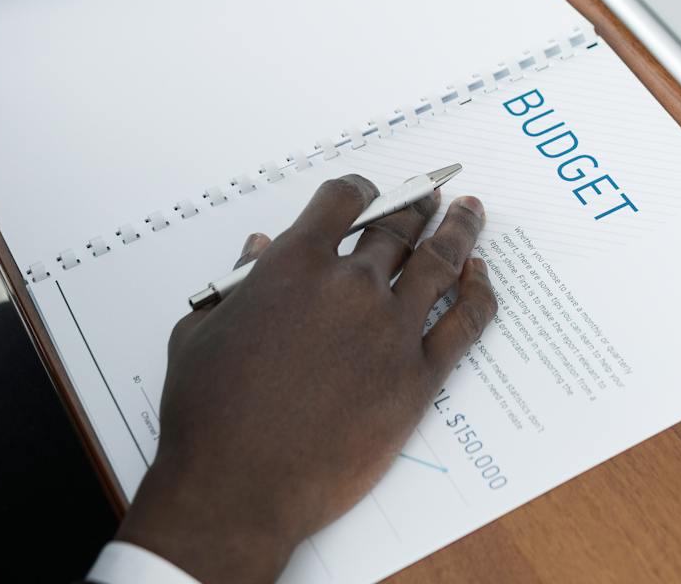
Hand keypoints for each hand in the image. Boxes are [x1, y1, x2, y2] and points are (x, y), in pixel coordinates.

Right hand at [116, 177, 496, 583]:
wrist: (238, 489)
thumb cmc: (207, 416)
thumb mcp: (199, 332)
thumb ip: (234, 281)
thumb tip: (257, 247)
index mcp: (293, 264)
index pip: (342, 201)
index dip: (361, 190)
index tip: (370, 193)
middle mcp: (349, 285)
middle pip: (397, 226)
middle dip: (417, 204)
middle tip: (434, 195)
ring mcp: (389, 329)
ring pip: (439, 261)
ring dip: (460, 231)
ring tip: (470, 213)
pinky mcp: (418, 378)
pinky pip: (465, 323)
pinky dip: (479, 292)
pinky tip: (481, 277)